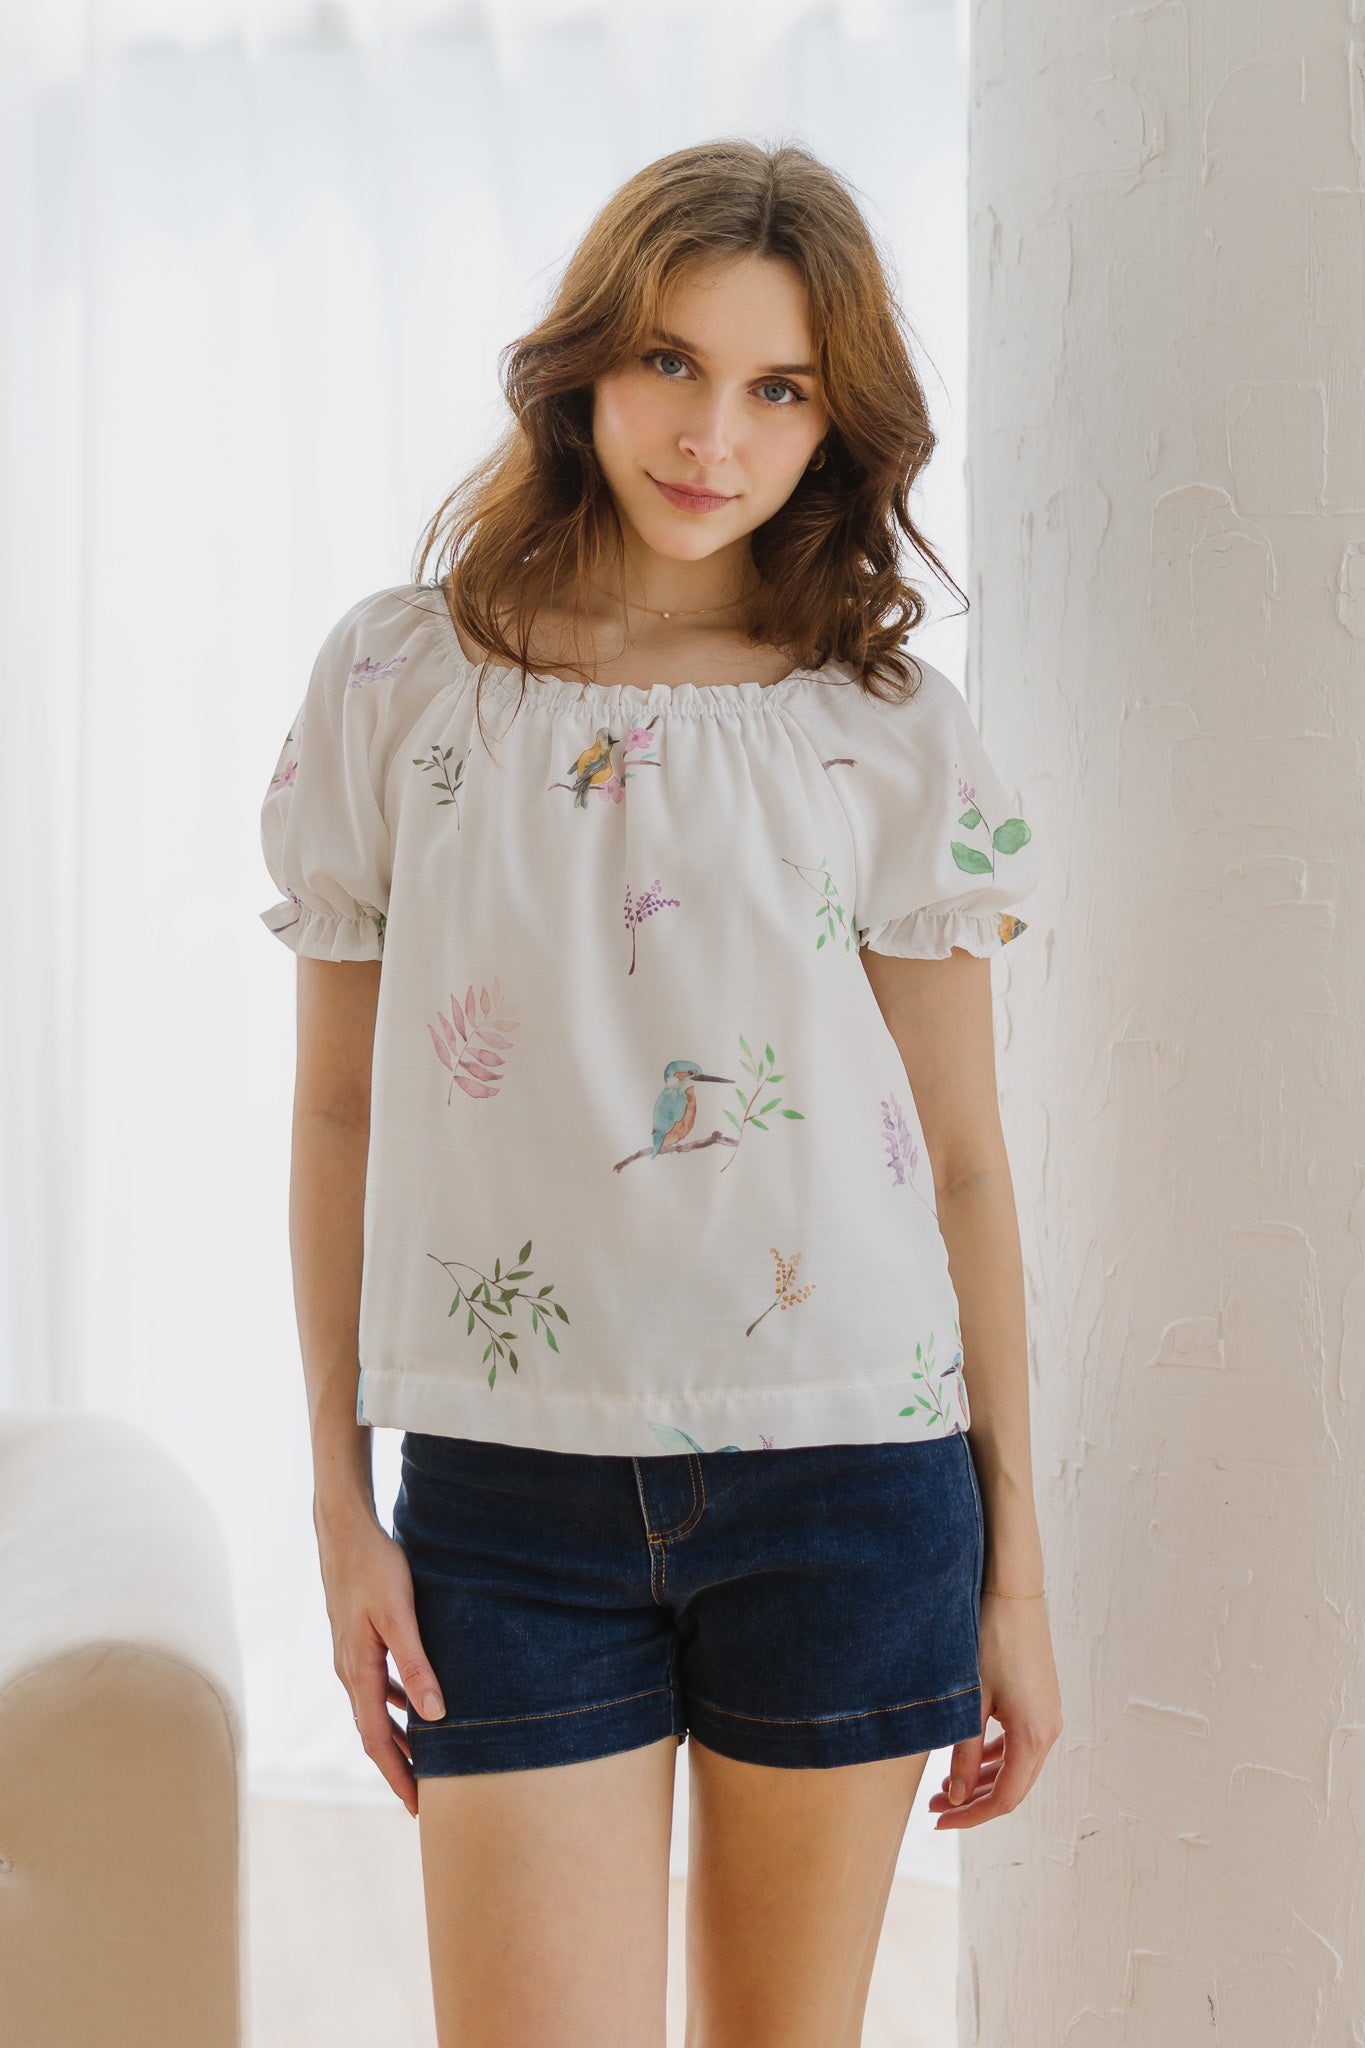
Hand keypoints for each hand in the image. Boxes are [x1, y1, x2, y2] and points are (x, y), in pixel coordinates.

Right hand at [314, 1508, 445, 1818]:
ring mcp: (351, 1655)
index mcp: (357, 1672)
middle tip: (423, 1798)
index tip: (417, 1807)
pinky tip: (411, 1705)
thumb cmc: (375, 1567)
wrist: (344, 1531)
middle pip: (374, 1732)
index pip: (377, 1739)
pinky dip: (394, 1705)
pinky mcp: (359, 1639)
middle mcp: (349, 1670)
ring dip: (396, 1738)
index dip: (397, 1775)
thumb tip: (435, 1715)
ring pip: (375, 1710)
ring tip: (422, 1761)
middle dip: (397, 1767)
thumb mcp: (401, 1615)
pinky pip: (376, 1685)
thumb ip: (416, 1664)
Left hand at [929, 1592, 1062, 1828]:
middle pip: (1012, 1788)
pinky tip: (967, 1758)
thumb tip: (954, 1797)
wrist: (1014, 1592)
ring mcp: (1048, 1717)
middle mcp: (1049, 1732)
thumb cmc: (990, 1640)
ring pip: (1015, 1767)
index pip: (1004, 1798)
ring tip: (943, 1786)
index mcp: (1034, 1736)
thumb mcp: (971, 1700)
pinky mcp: (1041, 1703)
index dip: (971, 1816)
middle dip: (972, 1802)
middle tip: (934, 1808)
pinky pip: (1019, 1745)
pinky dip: (994, 1758)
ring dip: (982, 1780)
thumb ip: (963, 1752)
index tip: (939, 1821)